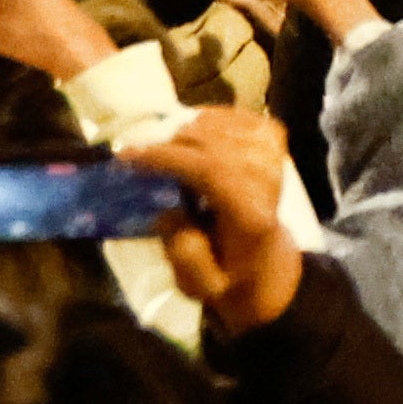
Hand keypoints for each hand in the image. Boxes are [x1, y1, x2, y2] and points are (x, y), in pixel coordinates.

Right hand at [129, 102, 305, 333]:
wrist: (269, 268)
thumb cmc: (230, 277)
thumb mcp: (201, 286)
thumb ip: (184, 253)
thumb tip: (169, 211)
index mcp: (251, 217)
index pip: (211, 171)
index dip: (167, 158)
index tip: (127, 158)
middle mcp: (268, 181)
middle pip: (213, 143)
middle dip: (168, 145)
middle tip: (137, 157)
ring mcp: (275, 158)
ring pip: (223, 127)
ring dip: (187, 133)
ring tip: (164, 152)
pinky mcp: (274, 145)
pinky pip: (240, 117)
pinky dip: (212, 119)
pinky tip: (193, 132)